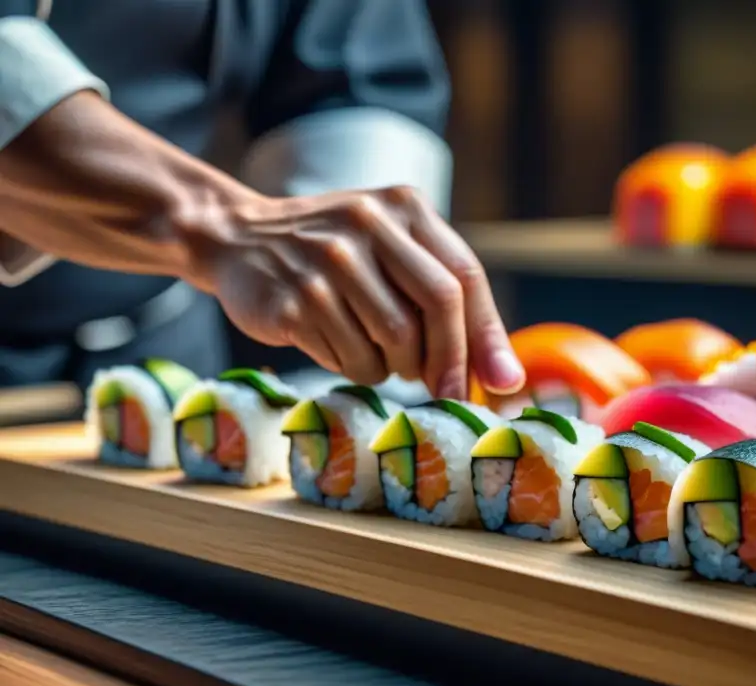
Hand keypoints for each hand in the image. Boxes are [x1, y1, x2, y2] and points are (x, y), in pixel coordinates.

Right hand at [192, 185, 524, 399]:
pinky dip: (357, 369)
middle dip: (452, 361)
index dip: (486, 335)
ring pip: (395, 342)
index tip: (501, 382)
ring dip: (398, 368)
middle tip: (450, 394)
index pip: (465, 276)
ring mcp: (327, 261)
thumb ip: (442, 293)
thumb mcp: (389, 245)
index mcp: (403, 208)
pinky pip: (351, 359)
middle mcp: (367, 225)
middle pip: (439, 306)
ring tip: (381, 357)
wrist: (238, 239)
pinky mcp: (293, 300)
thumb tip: (503, 374)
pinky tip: (341, 349)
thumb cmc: (334, 254)